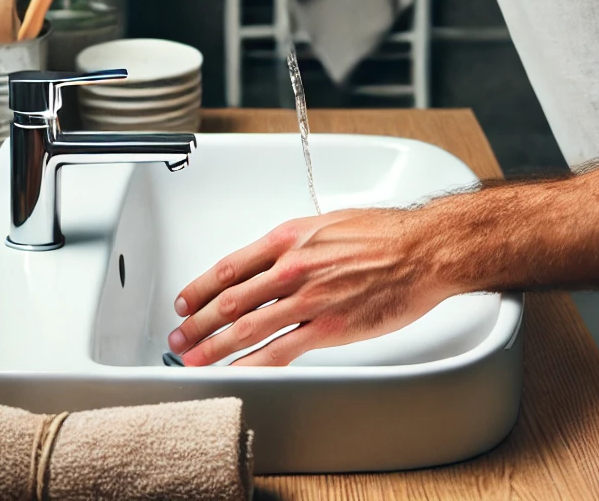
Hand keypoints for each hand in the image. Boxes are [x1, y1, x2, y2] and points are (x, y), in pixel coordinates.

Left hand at [167, 207, 456, 366]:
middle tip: (179, 337)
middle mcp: (290, 268)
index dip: (199, 287)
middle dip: (197, 322)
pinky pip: (279, 352)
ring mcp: (306, 300)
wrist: (420, 251)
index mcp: (288, 238)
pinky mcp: (327, 328)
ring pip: (245, 328)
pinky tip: (236, 373)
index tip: (185, 301)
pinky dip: (251, 365)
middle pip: (229, 300)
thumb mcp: (326, 224)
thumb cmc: (382, 234)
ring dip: (213, 347)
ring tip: (194, 359)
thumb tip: (274, 261)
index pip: (229, 266)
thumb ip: (296, 245)